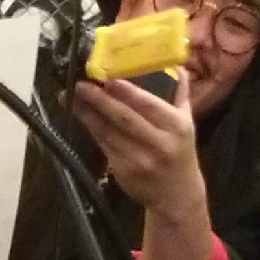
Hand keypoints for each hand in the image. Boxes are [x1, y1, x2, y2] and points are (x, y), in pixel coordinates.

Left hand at [70, 65, 209, 229]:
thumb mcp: (187, 122)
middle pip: (124, 118)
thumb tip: (175, 64)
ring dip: (88, 113)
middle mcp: (159, 143)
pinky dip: (91, 129)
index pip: (148, 105)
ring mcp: (139, 159)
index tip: (108, 79)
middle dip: (100, 100)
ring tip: (72, 97)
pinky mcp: (123, 171)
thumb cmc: (180, 152)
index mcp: (177, 126)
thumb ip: (180, 93)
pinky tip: (81, 115)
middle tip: (81, 84)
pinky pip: (104, 145)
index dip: (126, 92)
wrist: (177, 195)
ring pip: (109, 131)